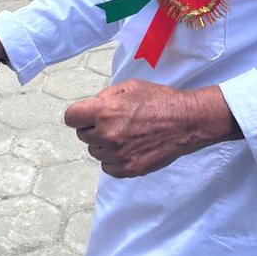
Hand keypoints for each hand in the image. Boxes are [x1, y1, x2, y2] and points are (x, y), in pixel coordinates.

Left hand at [64, 79, 240, 177]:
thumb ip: (106, 96)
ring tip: (126, 135)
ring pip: (95, 151)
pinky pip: (107, 166)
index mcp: (104, 111)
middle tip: (115, 123)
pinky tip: (129, 148)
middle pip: (83, 135)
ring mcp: (117, 154)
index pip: (71, 118)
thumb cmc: (159, 100)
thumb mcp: (130, 86)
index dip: (79, 115)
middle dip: (94, 128)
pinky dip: (114, 159)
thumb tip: (92, 106)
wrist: (185, 122)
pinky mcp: (127, 169)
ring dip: (105, 144)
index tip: (87, 116)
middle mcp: (107, 134)